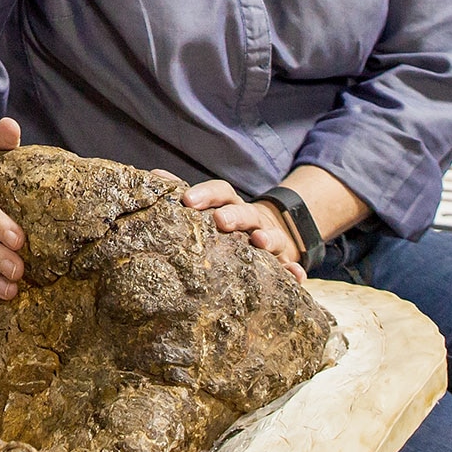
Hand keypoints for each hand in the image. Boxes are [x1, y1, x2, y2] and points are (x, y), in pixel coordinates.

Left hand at [181, 178, 307, 280]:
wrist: (267, 232)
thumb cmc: (227, 222)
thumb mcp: (210, 206)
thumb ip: (186, 194)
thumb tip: (154, 174)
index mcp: (230, 205)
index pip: (221, 192)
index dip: (206, 194)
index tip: (187, 200)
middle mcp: (252, 219)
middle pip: (245, 212)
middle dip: (234, 215)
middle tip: (220, 220)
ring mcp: (271, 238)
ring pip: (272, 236)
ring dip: (267, 237)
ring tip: (259, 240)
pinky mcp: (285, 261)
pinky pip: (292, 267)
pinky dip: (296, 272)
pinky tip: (297, 276)